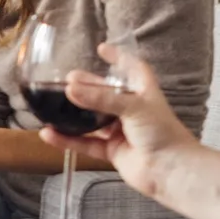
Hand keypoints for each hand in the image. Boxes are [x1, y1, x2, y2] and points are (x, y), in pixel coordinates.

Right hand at [38, 44, 198, 201]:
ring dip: (73, 114)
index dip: (119, 58)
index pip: (132, 68)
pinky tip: (49, 134)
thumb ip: (101, 98)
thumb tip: (70, 90)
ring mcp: (121, 131)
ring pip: (92, 120)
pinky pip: (85, 143)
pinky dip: (67, 140)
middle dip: (87, 87)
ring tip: (52, 104)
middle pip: (105, 94)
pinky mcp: (111, 151)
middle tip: (66, 81)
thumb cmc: (161, 132)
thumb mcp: (133, 107)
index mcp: (143, 93)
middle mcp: (132, 110)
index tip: (101, 49)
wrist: (170, 169)